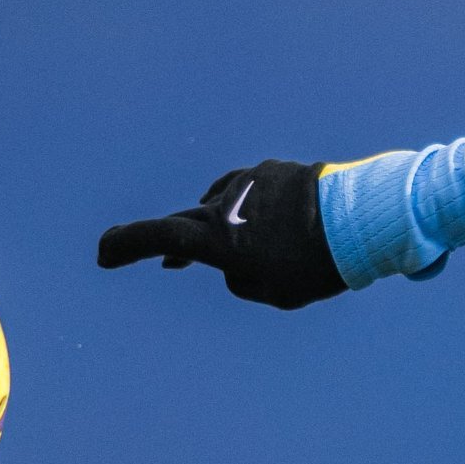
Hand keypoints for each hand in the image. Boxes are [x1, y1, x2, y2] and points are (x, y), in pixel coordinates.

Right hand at [97, 163, 342, 308]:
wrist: (361, 219)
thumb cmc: (316, 266)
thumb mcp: (272, 292)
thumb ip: (241, 280)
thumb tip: (235, 262)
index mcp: (219, 239)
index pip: (159, 239)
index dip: (126, 245)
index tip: (103, 253)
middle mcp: (225, 204)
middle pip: (186, 223)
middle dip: (167, 241)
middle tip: (146, 254)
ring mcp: (247, 183)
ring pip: (222, 208)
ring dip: (222, 228)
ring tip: (236, 248)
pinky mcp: (271, 171)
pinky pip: (248, 194)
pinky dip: (247, 210)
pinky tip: (265, 223)